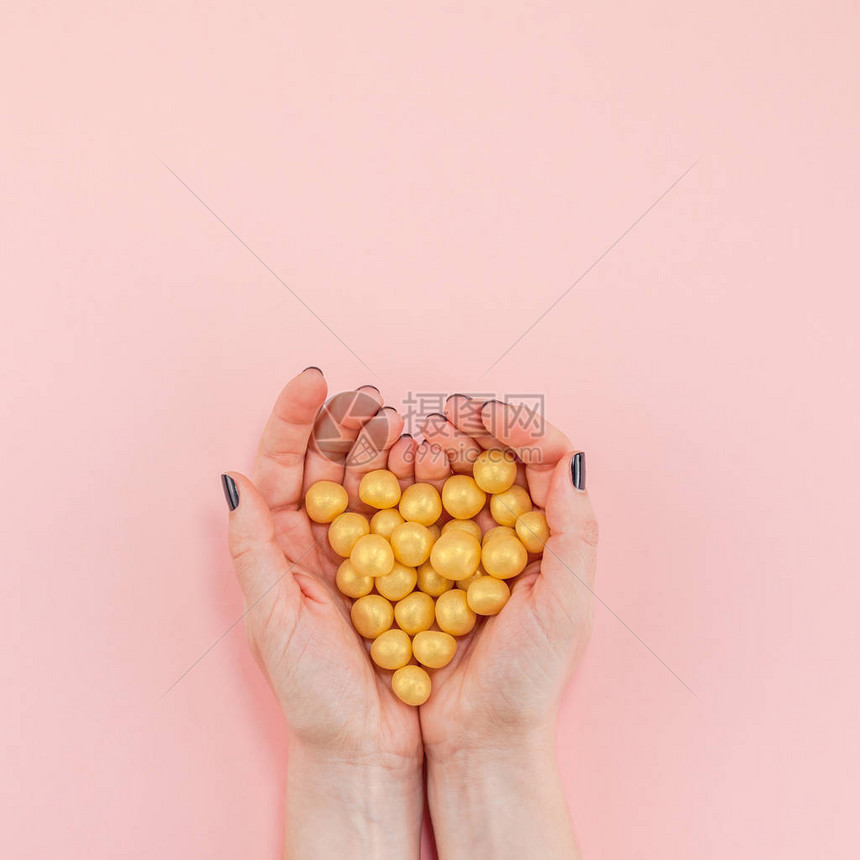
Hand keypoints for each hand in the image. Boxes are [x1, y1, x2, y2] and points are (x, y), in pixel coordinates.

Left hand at [222, 368, 422, 857]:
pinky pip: (406, 513)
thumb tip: (233, 477)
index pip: (282, 466)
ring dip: (382, 446)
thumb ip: (252, 547)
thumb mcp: (272, 617)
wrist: (366, 743)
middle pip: (327, 463)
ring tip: (402, 420)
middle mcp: (317, 541)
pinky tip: (429, 462)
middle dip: (344, 423)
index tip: (315, 378)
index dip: (293, 418)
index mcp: (279, 546)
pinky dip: (415, 483)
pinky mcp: (402, 567)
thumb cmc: (312, 690)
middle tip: (372, 396)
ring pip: (369, 481)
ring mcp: (362, 551)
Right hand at [414, 396, 597, 858]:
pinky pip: (417, 510)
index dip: (518, 426)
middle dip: (472, 429)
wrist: (476, 731)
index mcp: (548, 532)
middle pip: (495, 458)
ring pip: (454, 477)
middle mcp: (509, 529)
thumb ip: (574, 532)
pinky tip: (396, 473)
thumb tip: (570, 458)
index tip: (487, 413)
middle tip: (443, 417)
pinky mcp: (425, 561)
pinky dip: (407, 485)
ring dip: (438, 450)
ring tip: (420, 442)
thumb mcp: (564, 605)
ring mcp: (465, 543)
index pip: (542, 459)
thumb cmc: (527, 675)